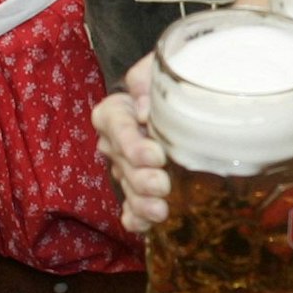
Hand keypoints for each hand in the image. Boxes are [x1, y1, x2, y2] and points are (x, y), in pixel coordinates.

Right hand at [91, 55, 170, 231]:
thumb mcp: (159, 67)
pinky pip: (130, 208)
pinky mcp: (138, 188)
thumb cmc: (169, 81)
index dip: (133, 144)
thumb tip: (142, 108)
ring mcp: (125, 168)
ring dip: (142, 203)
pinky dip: (137, 219)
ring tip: (161, 211)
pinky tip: (148, 226)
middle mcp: (114, 143)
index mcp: (114, 111)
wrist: (179, 101)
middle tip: (164, 185)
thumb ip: (146, 77)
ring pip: (127, 189)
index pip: (116, 127)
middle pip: (122, 163)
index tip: (157, 155)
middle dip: (141, 179)